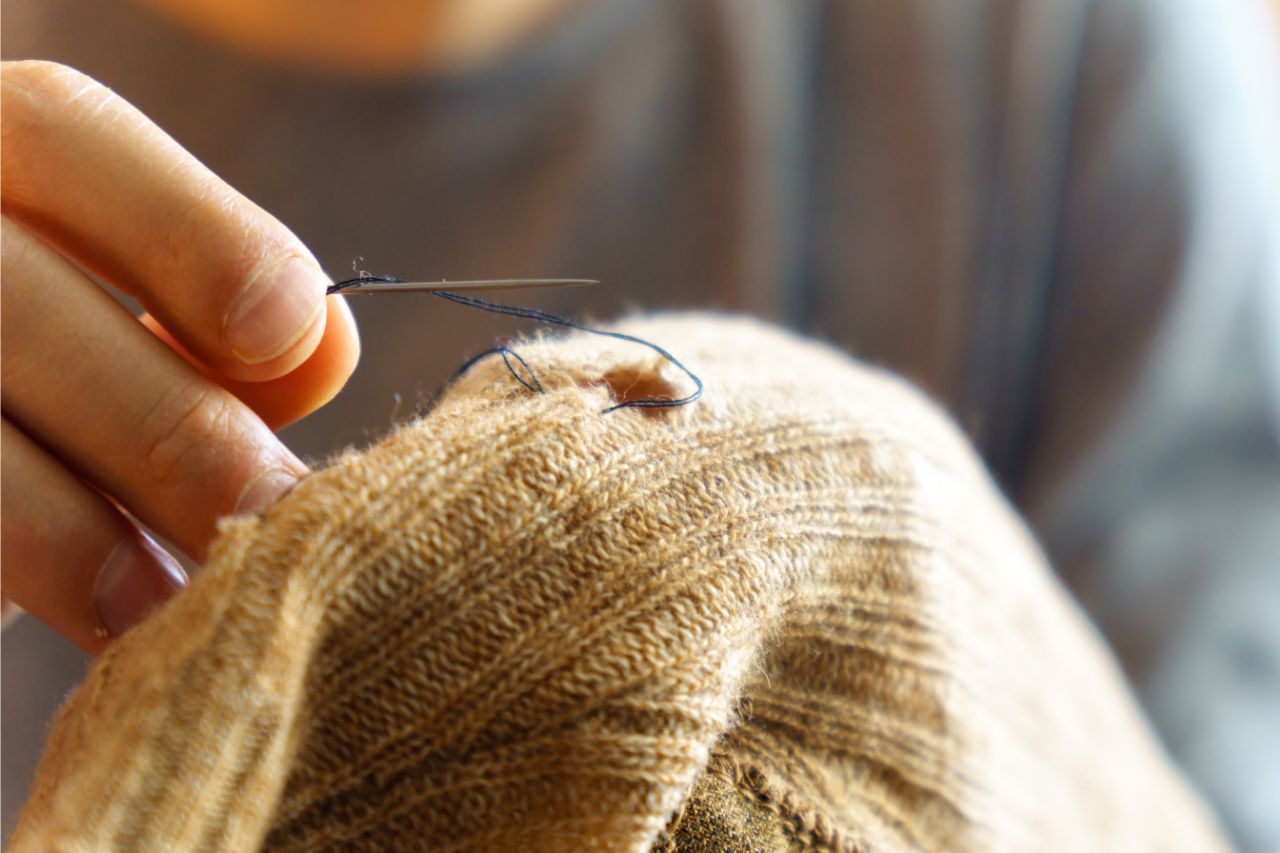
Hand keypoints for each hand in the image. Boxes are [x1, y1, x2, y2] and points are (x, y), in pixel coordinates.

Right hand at [1, 61, 359, 651]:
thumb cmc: (32, 378)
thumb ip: (198, 324)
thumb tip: (324, 344)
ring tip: (171, 606)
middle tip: (273, 515)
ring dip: (71, 533)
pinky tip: (87, 625)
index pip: (62, 133)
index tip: (286, 334)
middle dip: (167, 427)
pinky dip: (6, 566)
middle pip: (16, 303)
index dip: (193, 232)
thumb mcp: (100, 324)